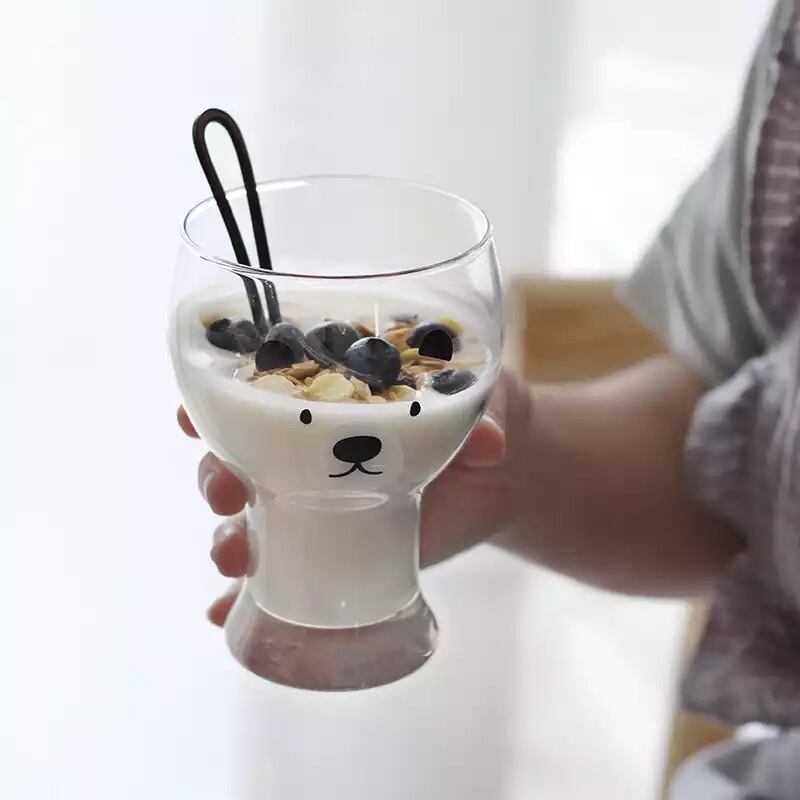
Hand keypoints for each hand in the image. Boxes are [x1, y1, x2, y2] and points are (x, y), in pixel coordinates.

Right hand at [177, 370, 531, 625]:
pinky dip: (243, 597)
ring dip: (225, 538)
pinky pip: (276, 572)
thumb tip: (490, 443)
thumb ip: (478, 414)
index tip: (190, 413)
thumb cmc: (480, 417)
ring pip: (246, 517)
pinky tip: (226, 614)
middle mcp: (305, 446)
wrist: (501, 476)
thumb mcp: (482, 406)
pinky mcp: (332, 547)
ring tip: (233, 557)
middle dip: (214, 474)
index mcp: (330, 394)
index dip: (217, 397)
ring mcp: (312, 500)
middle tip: (223, 493)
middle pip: (236, 456)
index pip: (259, 388)